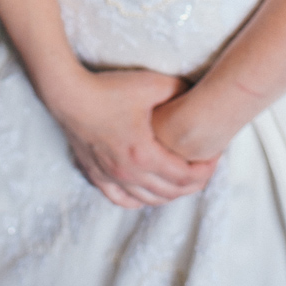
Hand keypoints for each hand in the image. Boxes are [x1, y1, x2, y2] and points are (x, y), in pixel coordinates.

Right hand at [52, 68, 217, 207]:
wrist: (69, 95)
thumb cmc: (110, 89)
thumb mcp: (152, 84)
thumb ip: (179, 90)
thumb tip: (198, 94)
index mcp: (144, 155)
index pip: (186, 176)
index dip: (206, 170)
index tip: (216, 157)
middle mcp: (128, 174)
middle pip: (171, 193)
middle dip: (194, 184)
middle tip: (205, 168)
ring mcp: (110, 177)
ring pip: (148, 201)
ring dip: (170, 195)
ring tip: (183, 180)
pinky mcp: (96, 174)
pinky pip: (122, 200)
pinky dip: (140, 201)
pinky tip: (147, 193)